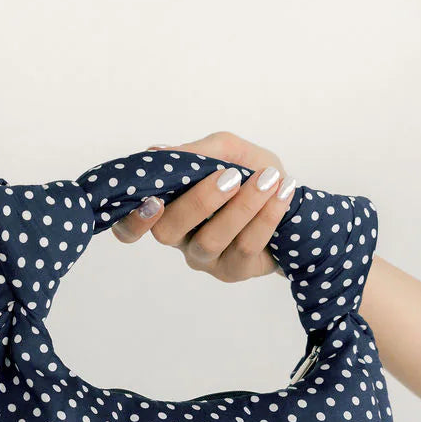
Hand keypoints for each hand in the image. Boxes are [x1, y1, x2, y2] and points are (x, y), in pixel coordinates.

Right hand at [110, 130, 296, 281]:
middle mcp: (179, 237)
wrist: (291, 198)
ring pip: (210, 241)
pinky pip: (245, 247)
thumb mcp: (227, 151)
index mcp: (166, 208)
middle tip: (231, 176)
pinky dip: (266, 216)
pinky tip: (281, 192)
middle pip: (168, 232)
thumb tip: (157, 152)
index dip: (132, 221)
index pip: (129, 227)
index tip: (153, 201)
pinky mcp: (234, 271)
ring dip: (241, 207)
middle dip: (199, 202)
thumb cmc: (250, 173)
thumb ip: (196, 151)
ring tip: (268, 180)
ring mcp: (204, 258)